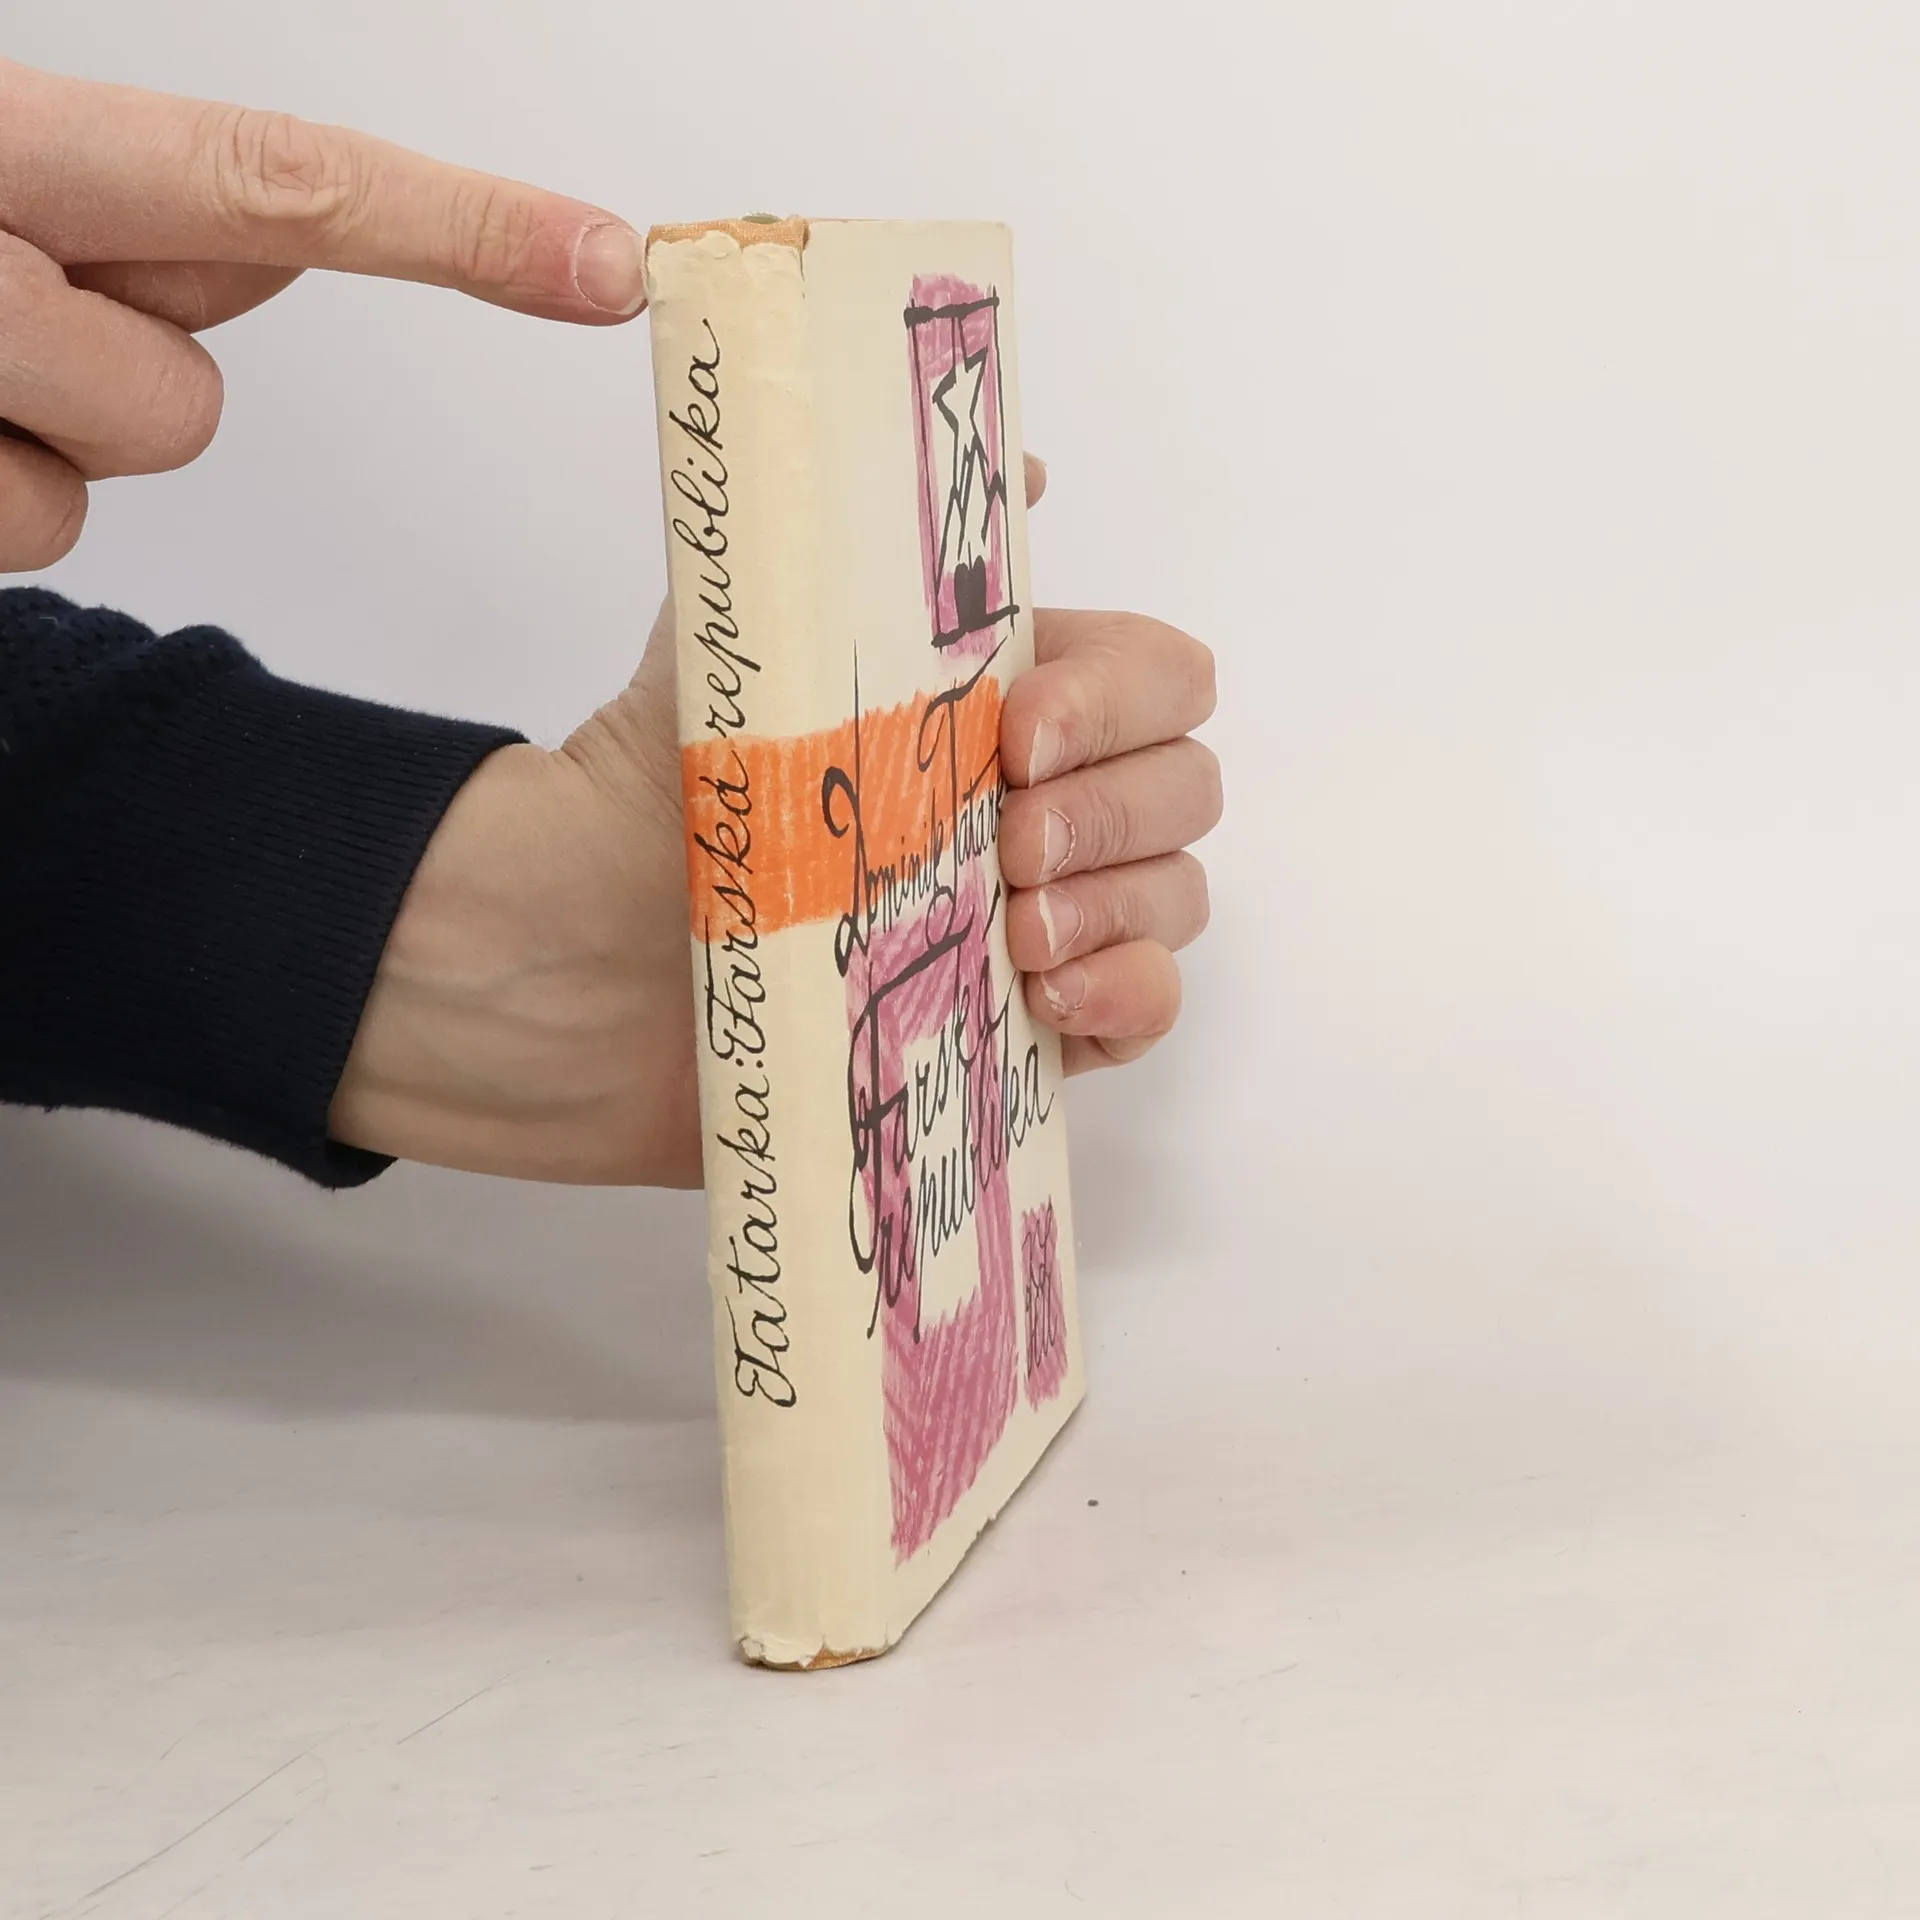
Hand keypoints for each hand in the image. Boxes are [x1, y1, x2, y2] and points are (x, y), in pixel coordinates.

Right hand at [0, 57, 646, 570]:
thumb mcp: (9, 171)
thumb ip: (158, 203)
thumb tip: (291, 236)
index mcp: (17, 143)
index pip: (279, 185)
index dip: (461, 235)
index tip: (607, 264)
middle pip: (184, 403)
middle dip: (134, 388)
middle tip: (16, 330)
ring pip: (117, 476)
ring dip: (50, 441)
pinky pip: (36, 532)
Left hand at [330, 460, 1219, 1184]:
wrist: (567, 969)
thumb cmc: (652, 802)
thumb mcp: (745, 640)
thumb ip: (860, 542)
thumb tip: (1021, 465)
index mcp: (992, 702)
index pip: (1155, 673)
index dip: (1121, 698)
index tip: (1019, 736)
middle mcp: (1029, 807)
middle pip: (1184, 784)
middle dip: (1115, 810)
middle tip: (1002, 844)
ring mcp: (1029, 925)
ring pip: (1175, 894)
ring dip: (1117, 905)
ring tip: (1009, 934)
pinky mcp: (1012, 1034)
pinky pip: (1146, 1011)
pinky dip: (1129, 1000)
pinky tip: (1047, 999)